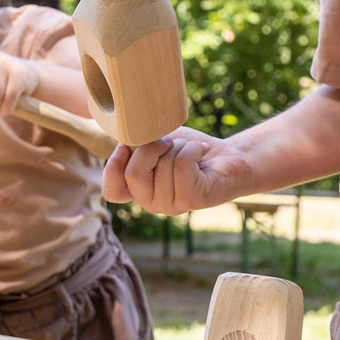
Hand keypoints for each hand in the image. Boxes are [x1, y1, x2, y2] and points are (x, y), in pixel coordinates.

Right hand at [103, 126, 237, 215]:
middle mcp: (151, 202)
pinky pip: (182, 164)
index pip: (112, 191)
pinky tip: (201, 151)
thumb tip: (116, 134)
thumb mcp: (157, 141)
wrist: (227, 157)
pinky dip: (192, 148)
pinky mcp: (191, 200)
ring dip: (178, 146)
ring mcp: (170, 205)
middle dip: (150, 147)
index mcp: (138, 189)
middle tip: (168, 142)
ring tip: (190, 150)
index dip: (113, 167)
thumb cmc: (190, 149)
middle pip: (133, 174)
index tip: (126, 147)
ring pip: (162, 165)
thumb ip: (136, 141)